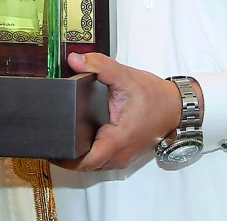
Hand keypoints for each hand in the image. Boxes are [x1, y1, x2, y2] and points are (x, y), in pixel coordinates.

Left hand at [52, 52, 184, 171]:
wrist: (175, 107)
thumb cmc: (154, 97)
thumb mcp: (125, 76)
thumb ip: (99, 66)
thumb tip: (75, 60)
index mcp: (118, 139)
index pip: (86, 161)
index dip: (66, 159)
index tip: (51, 148)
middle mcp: (120, 154)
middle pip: (86, 165)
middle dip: (67, 156)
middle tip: (51, 138)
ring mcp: (123, 157)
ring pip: (94, 165)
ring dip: (79, 155)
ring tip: (61, 137)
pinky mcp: (124, 155)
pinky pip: (102, 160)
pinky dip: (90, 153)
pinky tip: (80, 138)